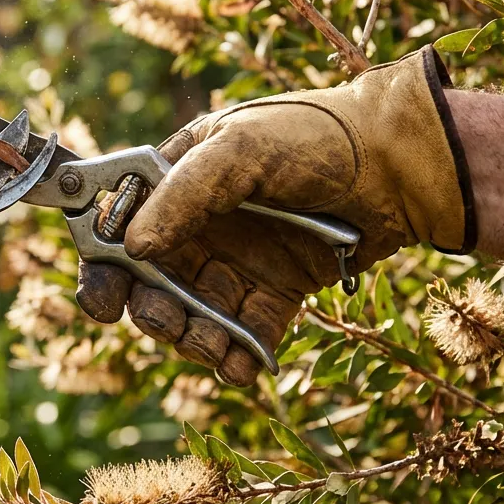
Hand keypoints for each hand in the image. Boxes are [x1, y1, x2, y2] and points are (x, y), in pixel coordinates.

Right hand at [76, 46, 474, 384]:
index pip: (119, 223)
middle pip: (149, 281)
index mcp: (177, 179)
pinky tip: (241, 366)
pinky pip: (244, 334)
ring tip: (213, 348)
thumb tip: (135, 247)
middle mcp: (200, 224)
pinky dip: (236, 357)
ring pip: (192, 315)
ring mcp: (238, 260)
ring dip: (191, 339)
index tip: (102, 295)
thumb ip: (182, 195)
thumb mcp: (239, 150)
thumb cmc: (314, 136)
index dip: (102, 260)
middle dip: (148, 310)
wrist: (400, 165)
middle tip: (164, 320)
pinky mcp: (277, 292)